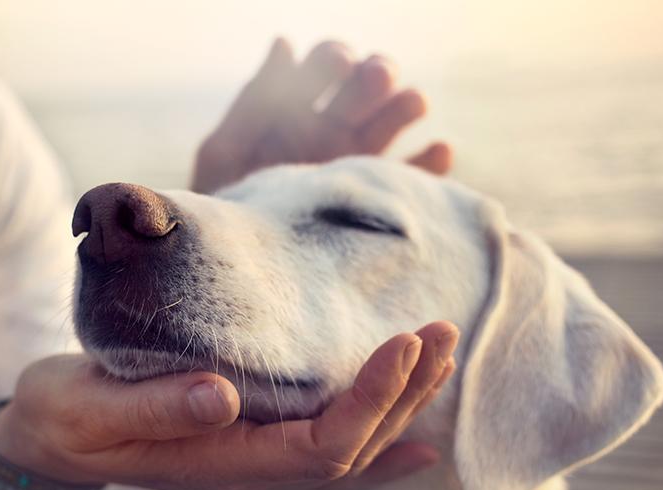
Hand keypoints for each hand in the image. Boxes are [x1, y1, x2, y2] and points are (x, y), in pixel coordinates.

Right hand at [0, 322, 459, 489]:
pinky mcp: (249, 439)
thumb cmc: (62, 418)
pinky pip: (328, 451)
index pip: (320, 446)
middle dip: (403, 392)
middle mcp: (249, 469)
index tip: (403, 343)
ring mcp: (253, 460)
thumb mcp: (89, 408)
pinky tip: (417, 435)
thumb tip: (222, 394)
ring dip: (400, 404)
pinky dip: (379, 441)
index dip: (370, 400)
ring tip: (440, 354)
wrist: (42, 438)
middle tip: (441, 331)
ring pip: (348, 448)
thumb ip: (153, 407)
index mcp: (220, 462)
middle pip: (351, 449)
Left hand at [192, 39, 453, 193]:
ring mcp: (359, 164)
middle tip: (376, 77)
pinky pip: (415, 178)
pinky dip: (432, 163)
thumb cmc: (224, 211)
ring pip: (394, 122)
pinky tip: (438, 150)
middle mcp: (333, 131)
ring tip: (412, 103)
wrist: (239, 273)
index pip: (326, 66)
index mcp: (296, 110)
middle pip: (366, 87)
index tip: (339, 63)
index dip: (334, 58)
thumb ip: (255, 102)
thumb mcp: (226, 154)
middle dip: (375, 74)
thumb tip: (285, 43)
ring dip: (406, 105)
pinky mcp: (379, 202)